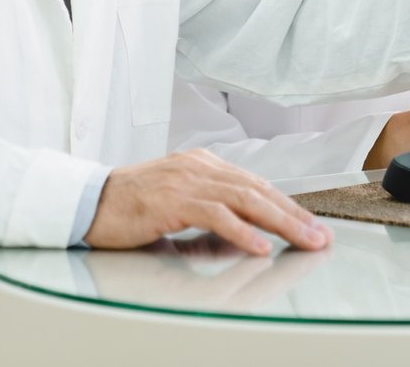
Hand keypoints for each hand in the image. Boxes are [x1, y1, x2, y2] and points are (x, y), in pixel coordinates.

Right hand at [85, 149, 330, 255]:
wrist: (90, 200)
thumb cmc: (131, 204)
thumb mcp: (178, 198)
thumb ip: (211, 204)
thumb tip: (247, 224)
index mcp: (203, 163)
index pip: (255, 183)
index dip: (286, 204)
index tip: (310, 224)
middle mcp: (200, 166)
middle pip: (258, 189)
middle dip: (293, 214)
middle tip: (319, 235)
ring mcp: (187, 180)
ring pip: (245, 199)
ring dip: (279, 222)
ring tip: (303, 240)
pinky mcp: (172, 199)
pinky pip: (215, 214)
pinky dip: (241, 230)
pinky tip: (259, 245)